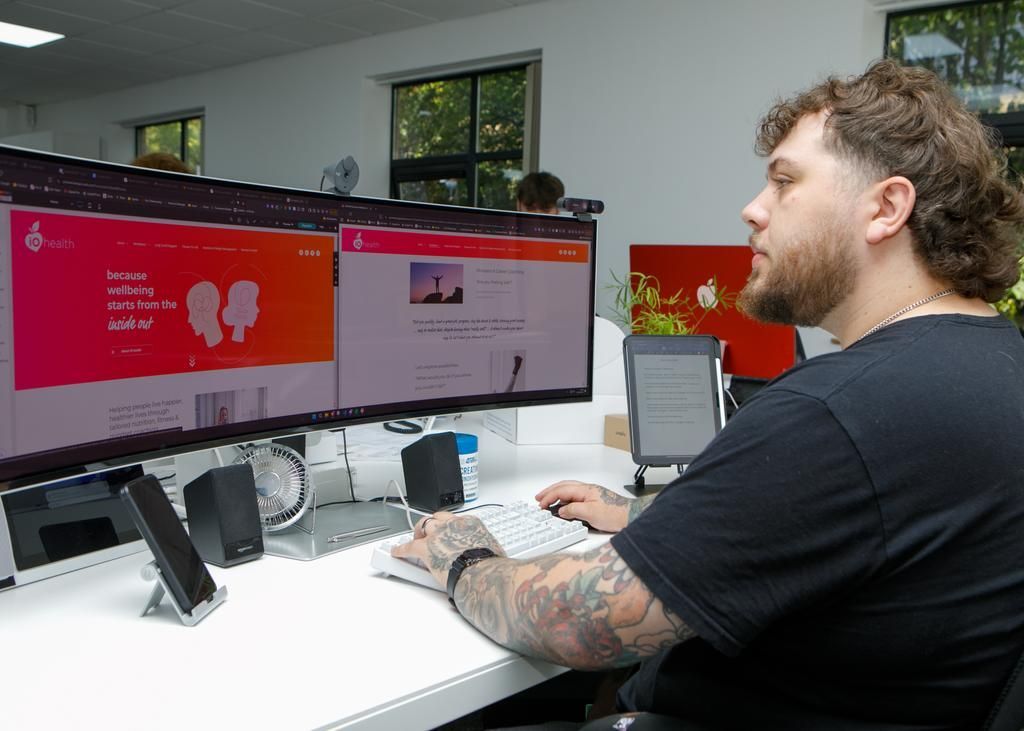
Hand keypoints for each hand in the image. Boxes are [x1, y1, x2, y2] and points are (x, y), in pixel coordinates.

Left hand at [391, 512, 505, 587]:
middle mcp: (452, 524)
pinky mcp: (425, 549)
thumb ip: (486, 548)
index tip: (447, 530)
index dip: (447, 525)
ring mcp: (437, 535)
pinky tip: (396, 552)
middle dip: (430, 525)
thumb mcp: (493, 549)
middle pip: (435, 518)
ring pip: (422, 527)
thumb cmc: (490, 564)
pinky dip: (401, 550)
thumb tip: (491, 555)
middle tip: (428, 533)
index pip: (454, 519)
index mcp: (470, 523)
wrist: (482, 573)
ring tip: (414, 539)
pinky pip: (409, 547)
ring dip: (417, 533)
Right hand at [535, 480, 630, 532]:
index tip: (541, 504)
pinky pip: (574, 497)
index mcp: (585, 489)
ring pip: (569, 491)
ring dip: (556, 495)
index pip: (562, 490)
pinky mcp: (593, 501)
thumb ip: (573, 510)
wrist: (631, 516)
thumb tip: (561, 510)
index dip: (549, 496)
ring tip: (548, 502)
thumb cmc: (615, 514)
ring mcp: (590, 494)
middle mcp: (587, 489)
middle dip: (549, 492)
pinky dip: (565, 500)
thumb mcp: (590, 514)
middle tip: (539, 498)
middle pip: (564, 486)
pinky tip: (563, 506)